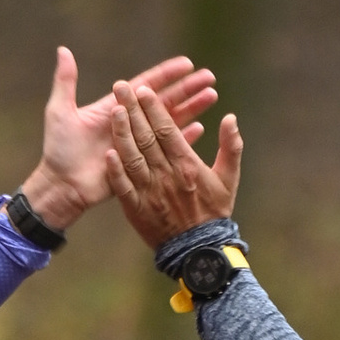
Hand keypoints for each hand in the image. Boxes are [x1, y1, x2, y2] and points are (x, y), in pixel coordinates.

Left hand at [18, 47, 219, 231]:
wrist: (61, 186)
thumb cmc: (59, 151)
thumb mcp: (60, 112)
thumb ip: (66, 81)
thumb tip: (64, 50)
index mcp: (115, 109)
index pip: (147, 86)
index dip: (167, 74)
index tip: (188, 63)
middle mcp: (131, 124)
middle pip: (165, 102)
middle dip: (188, 89)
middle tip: (210, 78)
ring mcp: (138, 144)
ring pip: (170, 122)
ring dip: (192, 110)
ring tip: (212, 97)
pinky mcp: (141, 164)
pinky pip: (166, 150)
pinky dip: (183, 139)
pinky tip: (200, 129)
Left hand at [103, 76, 244, 249]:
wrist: (198, 251)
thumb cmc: (215, 212)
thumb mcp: (229, 178)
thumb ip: (231, 146)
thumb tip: (231, 118)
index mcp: (187, 165)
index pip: (167, 129)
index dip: (154, 108)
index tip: (144, 89)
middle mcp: (167, 175)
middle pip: (146, 137)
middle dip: (133, 110)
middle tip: (121, 87)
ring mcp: (150, 192)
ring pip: (132, 157)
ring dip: (122, 133)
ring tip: (113, 111)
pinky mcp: (137, 209)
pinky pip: (124, 187)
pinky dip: (116, 171)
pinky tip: (108, 153)